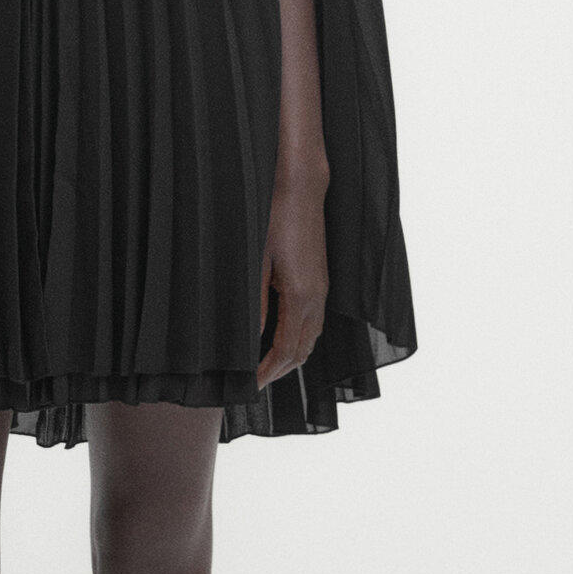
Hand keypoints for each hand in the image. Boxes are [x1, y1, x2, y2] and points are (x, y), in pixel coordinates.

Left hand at [254, 166, 327, 390]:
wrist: (301, 187)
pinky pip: (314, 323)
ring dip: (291, 358)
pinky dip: (300, 340)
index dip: (268, 372)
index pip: (286, 351)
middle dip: (280, 371)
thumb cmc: (275, 218)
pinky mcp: (321, 280)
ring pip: (311, 338)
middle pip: (303, 351)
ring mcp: (322, 289)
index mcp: (301, 297)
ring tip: (266, 367)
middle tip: (255, 383)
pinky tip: (282, 338)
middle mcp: (317, 298)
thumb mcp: (256, 262)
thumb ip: (254, 305)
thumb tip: (250, 340)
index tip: (250, 386)